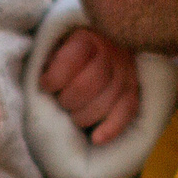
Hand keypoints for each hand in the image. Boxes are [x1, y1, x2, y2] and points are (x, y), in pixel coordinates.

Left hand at [40, 28, 141, 145]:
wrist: (101, 45)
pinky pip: (127, 111)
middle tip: (61, 102)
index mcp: (86, 38)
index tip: (45, 85)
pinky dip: (111, 128)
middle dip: (68, 101)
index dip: (53, 79)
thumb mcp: (56, 45)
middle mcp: (110, 51)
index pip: (70, 62)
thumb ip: (49, 58)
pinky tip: (96, 139)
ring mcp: (126, 71)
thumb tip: (42, 80)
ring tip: (73, 115)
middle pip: (87, 85)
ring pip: (106, 101)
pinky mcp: (134, 88)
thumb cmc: (69, 51)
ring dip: (83, 116)